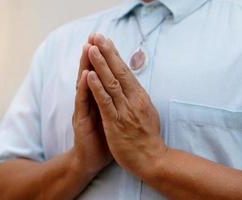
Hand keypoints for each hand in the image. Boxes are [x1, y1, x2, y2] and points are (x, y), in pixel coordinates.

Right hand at [71, 43, 111, 177]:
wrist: (90, 160)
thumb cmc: (104, 139)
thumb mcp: (112, 117)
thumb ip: (114, 103)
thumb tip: (125, 90)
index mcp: (100, 100)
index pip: (103, 77)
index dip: (106, 60)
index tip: (109, 42)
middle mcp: (90, 102)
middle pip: (93, 75)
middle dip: (95, 55)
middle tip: (95, 37)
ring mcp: (84, 110)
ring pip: (85, 84)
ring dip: (86, 66)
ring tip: (88, 48)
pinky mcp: (81, 121)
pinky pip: (83, 103)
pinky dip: (85, 88)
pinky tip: (86, 75)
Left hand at [86, 34, 167, 178]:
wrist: (152, 159)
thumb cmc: (147, 136)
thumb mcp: (147, 111)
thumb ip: (138, 97)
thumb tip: (131, 83)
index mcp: (140, 96)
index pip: (126, 71)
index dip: (115, 55)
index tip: (106, 41)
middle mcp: (133, 100)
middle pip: (119, 72)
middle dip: (107, 52)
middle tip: (97, 36)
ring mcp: (125, 111)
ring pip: (111, 83)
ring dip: (100, 65)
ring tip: (91, 49)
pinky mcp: (116, 123)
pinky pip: (105, 102)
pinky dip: (97, 88)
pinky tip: (90, 76)